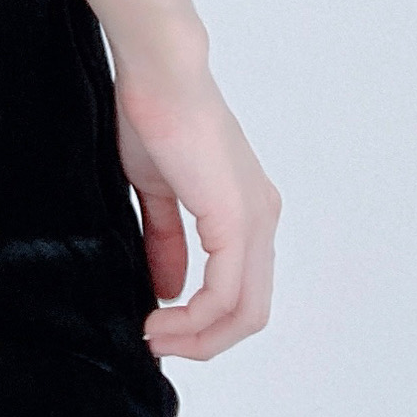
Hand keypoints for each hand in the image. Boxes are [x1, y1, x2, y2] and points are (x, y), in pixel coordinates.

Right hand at [114, 62, 279, 360]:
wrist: (158, 73)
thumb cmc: (153, 114)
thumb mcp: (157, 190)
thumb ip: (165, 241)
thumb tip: (168, 290)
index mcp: (246, 211)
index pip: (239, 290)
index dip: (202, 321)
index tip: (157, 327)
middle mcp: (262, 220)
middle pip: (249, 312)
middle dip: (203, 340)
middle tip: (157, 343)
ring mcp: (255, 221)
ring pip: (245, 312)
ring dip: (198, 337)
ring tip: (155, 337)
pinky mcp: (238, 221)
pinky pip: (226, 293)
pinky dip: (196, 318)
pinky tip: (161, 318)